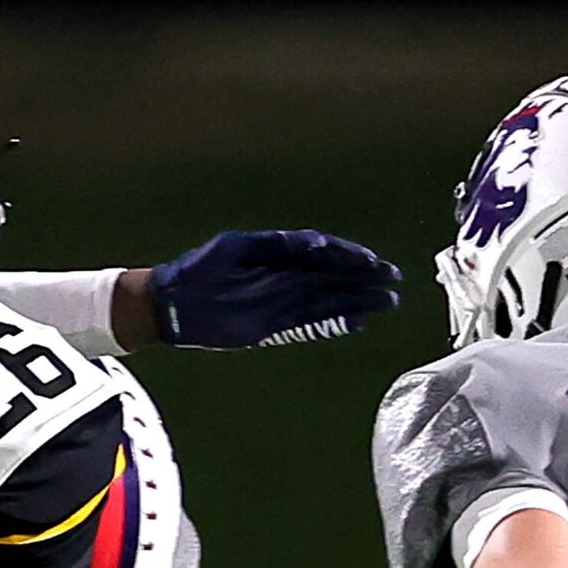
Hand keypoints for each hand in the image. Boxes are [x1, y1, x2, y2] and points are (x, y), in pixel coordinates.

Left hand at [149, 229, 401, 349]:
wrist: (173, 302)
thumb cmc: (200, 268)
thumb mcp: (236, 247)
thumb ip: (275, 245)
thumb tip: (314, 242)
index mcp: (279, 253)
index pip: (323, 253)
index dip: (347, 255)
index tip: (371, 260)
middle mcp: (286, 277)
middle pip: (333, 276)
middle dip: (363, 277)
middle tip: (394, 279)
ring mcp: (282, 302)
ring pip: (329, 300)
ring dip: (358, 301)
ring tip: (388, 301)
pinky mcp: (274, 325)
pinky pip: (311, 323)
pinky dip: (335, 323)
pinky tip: (358, 321)